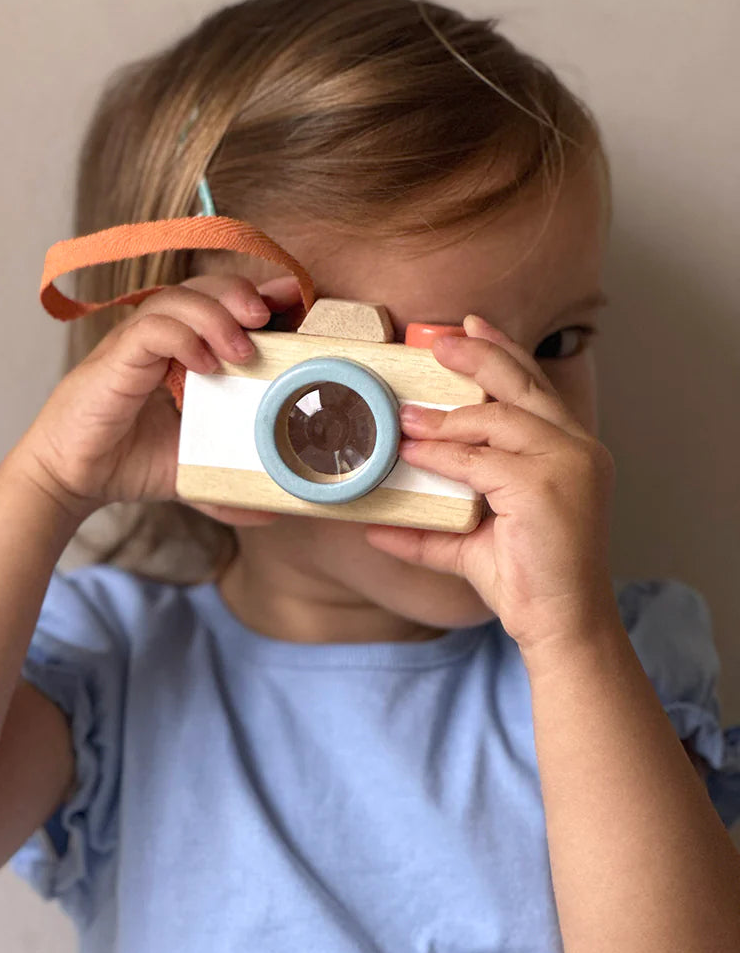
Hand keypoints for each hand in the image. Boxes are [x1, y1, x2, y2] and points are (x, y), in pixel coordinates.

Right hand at [16, 273, 301, 520]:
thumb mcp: (193, 471)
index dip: (258, 300)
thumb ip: (231, 485)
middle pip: (204, 288)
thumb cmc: (126, 463)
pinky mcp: (115, 359)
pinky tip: (206, 363)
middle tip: (275, 315)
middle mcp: (160, 339)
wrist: (72, 480)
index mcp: (182, 353)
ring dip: (218, 315)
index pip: (223, 307)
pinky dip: (183, 337)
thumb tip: (275, 510)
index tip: (294, 306)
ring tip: (245, 348)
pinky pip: (152, 329)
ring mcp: (136, 345)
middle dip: (243, 293)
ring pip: (178, 299)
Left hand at [364, 314, 619, 649]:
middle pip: (522, 383)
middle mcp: (577, 448)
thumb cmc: (527, 580)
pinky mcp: (543, 486)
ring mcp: (566, 464)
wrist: (560, 625)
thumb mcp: (474, 541)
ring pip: (494, 420)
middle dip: (477, 353)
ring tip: (403, 418)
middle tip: (436, 338)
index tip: (468, 327)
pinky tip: (412, 455)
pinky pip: (478, 459)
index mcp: (571, 449)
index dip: (501, 352)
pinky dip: (441, 456)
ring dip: (443, 418)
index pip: (534, 387)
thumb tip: (376, 526)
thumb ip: (432, 527)